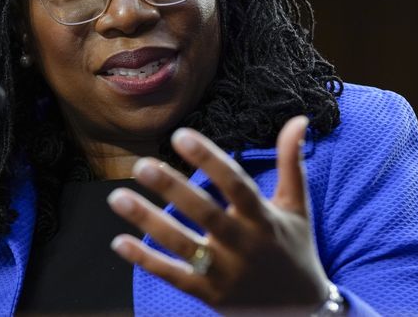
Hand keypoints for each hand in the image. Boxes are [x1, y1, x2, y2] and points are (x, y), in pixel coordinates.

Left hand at [107, 116, 329, 310]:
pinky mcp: (209, 295)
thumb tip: (299, 119)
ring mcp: (224, 273)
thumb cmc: (295, 248)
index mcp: (264, 219)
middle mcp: (243, 245)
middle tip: (142, 165)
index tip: (181, 135)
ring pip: (181, 245)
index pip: (236, 184)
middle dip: (173, 189)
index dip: (209, 159)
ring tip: (117, 197)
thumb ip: (291, 162)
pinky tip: (118, 241)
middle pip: (204, 213)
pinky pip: (173, 276)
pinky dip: (146, 260)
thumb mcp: (296, 206)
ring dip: (148, 221)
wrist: (300, 310)